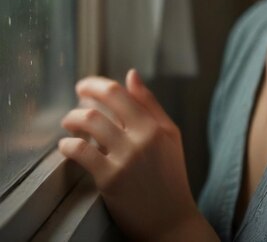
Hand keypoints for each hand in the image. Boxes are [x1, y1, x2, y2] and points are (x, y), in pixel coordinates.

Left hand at [59, 69, 200, 240]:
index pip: (120, 92)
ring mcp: (126, 158)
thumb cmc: (170, 176)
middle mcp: (141, 137)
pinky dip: (68, 145)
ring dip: (73, 118)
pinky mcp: (110, 179)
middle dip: (84, 93)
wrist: (171, 222)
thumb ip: (150, 104)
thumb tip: (131, 74)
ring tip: (68, 122)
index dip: (97, 84)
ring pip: (91, 122)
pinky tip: (65, 145)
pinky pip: (82, 152)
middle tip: (75, 96)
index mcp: (155, 125)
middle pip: (104, 102)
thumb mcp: (169, 135)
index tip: (85, 86)